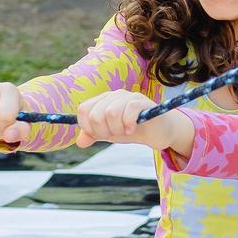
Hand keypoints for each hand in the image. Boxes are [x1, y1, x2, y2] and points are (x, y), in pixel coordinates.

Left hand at [76, 90, 193, 160]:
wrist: (157, 132)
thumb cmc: (132, 130)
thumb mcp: (109, 134)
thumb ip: (93, 135)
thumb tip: (79, 142)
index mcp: (103, 100)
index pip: (83, 110)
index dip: (88, 127)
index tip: (100, 135)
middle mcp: (114, 95)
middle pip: (96, 114)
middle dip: (103, 131)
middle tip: (115, 134)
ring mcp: (129, 97)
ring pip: (111, 113)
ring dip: (117, 129)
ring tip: (125, 131)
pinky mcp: (143, 102)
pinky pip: (130, 110)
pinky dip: (129, 125)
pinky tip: (133, 129)